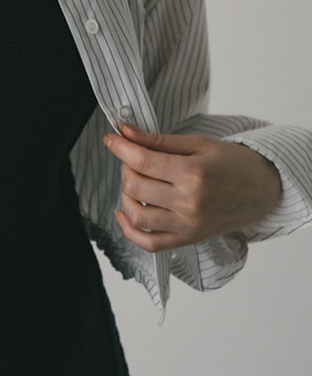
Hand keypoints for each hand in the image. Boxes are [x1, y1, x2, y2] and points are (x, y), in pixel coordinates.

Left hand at [102, 125, 281, 252]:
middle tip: (133, 158)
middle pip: (135, 187)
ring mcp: (188, 225)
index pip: (143, 162)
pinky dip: (129, 230)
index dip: (120, 148)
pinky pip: (149, 243)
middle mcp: (190, 203)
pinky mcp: (188, 239)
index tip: (111, 139)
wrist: (262, 190)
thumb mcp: (198, 143)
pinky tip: (123, 213)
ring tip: (135, 181)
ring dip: (126, 195)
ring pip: (137, 214)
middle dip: (125, 168)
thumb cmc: (233, 163)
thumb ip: (159, 140)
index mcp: (194, 174)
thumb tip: (126, 132)